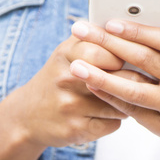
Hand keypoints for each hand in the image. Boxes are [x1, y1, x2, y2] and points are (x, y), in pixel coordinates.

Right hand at [0, 34, 127, 159]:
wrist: (27, 115)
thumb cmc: (58, 78)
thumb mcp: (68, 51)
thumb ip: (95, 37)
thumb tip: (129, 30)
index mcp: (66, 54)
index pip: (106, 49)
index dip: (123, 55)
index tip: (128, 60)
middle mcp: (66, 79)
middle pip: (116, 78)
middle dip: (131, 81)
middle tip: (133, 81)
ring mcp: (70, 106)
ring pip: (120, 104)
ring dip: (126, 103)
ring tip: (118, 99)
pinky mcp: (76, 130)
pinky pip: (113, 124)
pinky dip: (114, 120)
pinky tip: (104, 115)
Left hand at [69, 20, 159, 159]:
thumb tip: (140, 18)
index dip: (136, 30)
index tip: (109, 21)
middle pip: (145, 59)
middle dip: (109, 44)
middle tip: (81, 32)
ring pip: (135, 89)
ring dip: (102, 76)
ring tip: (76, 66)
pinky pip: (134, 110)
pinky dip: (112, 97)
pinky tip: (93, 86)